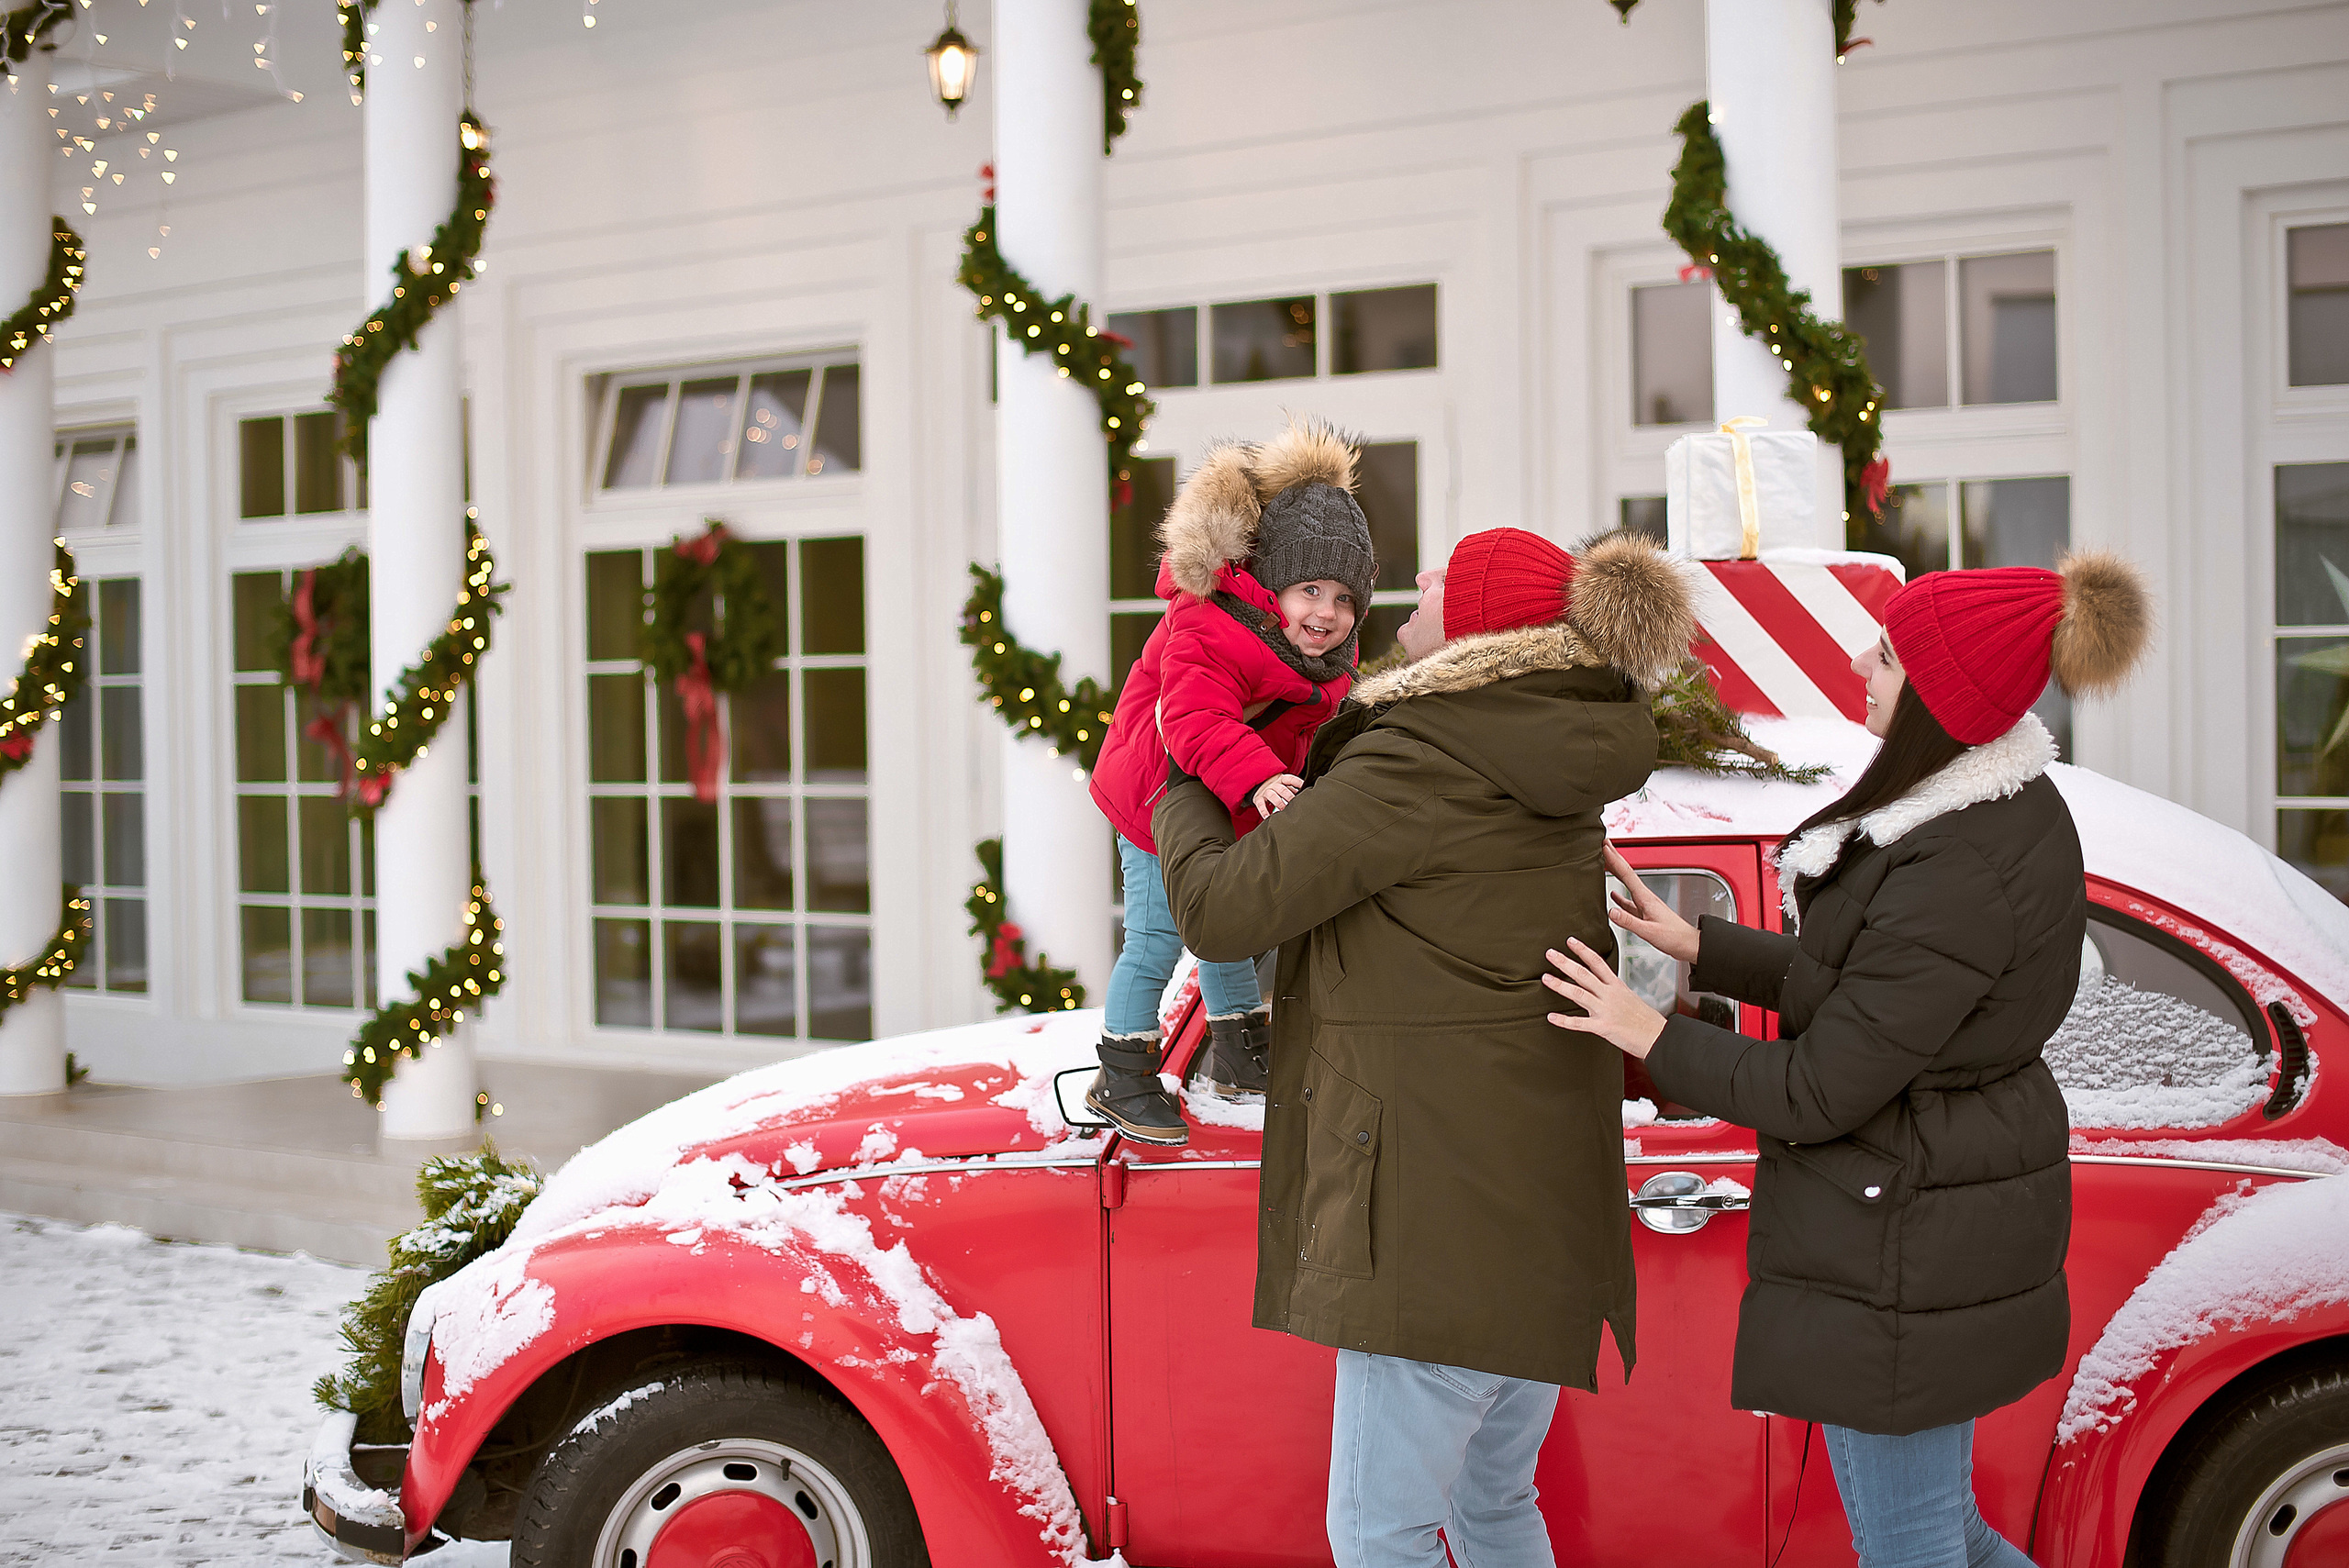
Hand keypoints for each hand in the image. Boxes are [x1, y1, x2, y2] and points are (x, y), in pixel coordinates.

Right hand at [1252, 774, 1301, 816]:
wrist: (1258, 784)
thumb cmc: (1276, 787)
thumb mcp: (1284, 785)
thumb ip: (1293, 789)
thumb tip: (1304, 795)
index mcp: (1282, 779)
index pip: (1291, 779)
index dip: (1298, 783)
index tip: (1304, 787)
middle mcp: (1274, 784)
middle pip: (1282, 789)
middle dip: (1289, 797)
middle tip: (1295, 805)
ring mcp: (1265, 791)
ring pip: (1272, 795)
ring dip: (1279, 803)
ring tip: (1283, 810)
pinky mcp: (1258, 798)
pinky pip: (1260, 804)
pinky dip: (1264, 811)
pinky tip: (1268, 817)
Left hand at [1543, 938, 1666, 1059]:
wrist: (1657, 1035)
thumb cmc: (1645, 1018)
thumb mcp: (1629, 996)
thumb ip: (1612, 989)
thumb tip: (1598, 984)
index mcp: (1616, 986)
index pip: (1598, 963)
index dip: (1583, 950)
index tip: (1570, 941)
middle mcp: (1609, 995)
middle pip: (1584, 975)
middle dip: (1566, 963)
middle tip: (1550, 954)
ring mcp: (1605, 1010)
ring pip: (1579, 994)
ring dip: (1560, 986)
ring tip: (1545, 979)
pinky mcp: (1603, 1027)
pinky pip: (1580, 1023)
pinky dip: (1564, 1020)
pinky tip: (1551, 1017)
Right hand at [1603, 843, 1698, 964]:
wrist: (1688, 944)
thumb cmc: (1674, 937)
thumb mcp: (1649, 931)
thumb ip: (1629, 921)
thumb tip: (1611, 911)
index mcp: (1646, 898)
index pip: (1627, 873)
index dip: (1614, 859)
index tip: (1605, 846)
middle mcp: (1645, 898)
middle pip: (1627, 873)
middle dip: (1615, 858)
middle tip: (1605, 844)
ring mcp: (1645, 905)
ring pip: (1627, 884)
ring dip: (1616, 872)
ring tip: (1607, 863)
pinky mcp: (1645, 913)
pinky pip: (1628, 900)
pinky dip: (1619, 895)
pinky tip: (1613, 895)